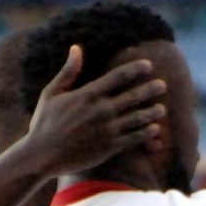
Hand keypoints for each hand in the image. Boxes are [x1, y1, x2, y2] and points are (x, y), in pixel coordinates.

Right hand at [24, 46, 168, 176]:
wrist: (41, 156)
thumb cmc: (43, 124)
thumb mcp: (51, 93)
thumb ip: (67, 72)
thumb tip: (76, 48)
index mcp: (87, 94)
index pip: (118, 77)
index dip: (135, 69)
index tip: (148, 65)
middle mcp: (100, 110)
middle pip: (133, 96)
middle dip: (150, 89)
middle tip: (163, 85)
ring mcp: (107, 130)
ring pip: (136, 118)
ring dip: (152, 112)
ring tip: (162, 109)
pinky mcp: (109, 148)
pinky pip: (133, 139)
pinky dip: (146, 134)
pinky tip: (155, 130)